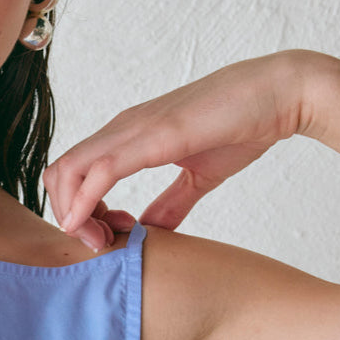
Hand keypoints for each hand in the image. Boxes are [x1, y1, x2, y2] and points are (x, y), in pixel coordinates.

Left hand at [42, 50, 323, 250]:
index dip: (77, 210)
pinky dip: (85, 201)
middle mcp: (122, 129)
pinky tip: (90, 227)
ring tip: (98, 242)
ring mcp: (133, 129)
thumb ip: (173, 202)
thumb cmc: (242, 126)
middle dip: (66, 214)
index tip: (104, 237)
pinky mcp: (152, 136)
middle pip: (61, 173)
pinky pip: (100, 170)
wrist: (279, 94)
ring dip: (72, 213)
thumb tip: (152, 230)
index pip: (76, 172)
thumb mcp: (199, 174)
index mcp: (130, 135)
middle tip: (96, 244)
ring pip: (69, 170)